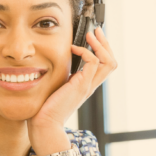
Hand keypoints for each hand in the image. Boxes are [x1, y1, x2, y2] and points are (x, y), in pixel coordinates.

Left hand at [28, 26, 116, 144]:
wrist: (44, 125)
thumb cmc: (44, 110)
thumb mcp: (54, 89)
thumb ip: (60, 79)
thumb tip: (52, 66)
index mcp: (84, 86)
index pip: (102, 66)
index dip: (100, 51)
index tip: (91, 38)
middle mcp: (89, 86)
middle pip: (110, 62)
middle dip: (105, 44)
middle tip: (96, 31)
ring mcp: (87, 86)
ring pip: (108, 62)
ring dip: (100, 45)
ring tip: (91, 34)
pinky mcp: (81, 85)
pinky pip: (93, 62)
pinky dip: (86, 52)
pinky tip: (73, 48)